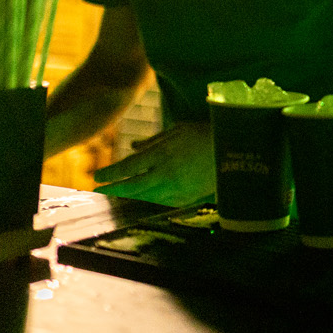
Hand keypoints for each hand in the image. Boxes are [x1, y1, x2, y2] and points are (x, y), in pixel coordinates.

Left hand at [92, 122, 214, 206]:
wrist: (235, 153)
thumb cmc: (205, 135)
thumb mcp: (178, 130)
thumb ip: (153, 140)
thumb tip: (132, 147)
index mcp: (163, 154)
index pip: (128, 168)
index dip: (110, 174)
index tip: (97, 177)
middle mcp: (166, 173)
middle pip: (132, 187)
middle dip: (113, 190)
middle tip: (98, 192)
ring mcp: (176, 189)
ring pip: (144, 197)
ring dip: (128, 197)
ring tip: (116, 196)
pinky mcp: (186, 199)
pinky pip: (160, 202)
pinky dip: (148, 200)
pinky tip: (140, 199)